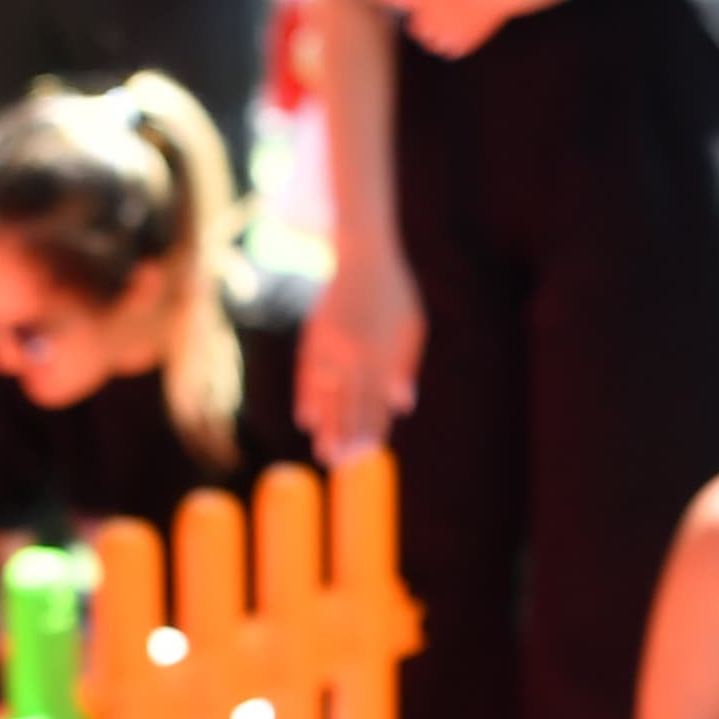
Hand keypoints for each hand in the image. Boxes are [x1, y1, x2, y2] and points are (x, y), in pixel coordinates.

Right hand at [298, 245, 421, 461]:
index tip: (369, 453)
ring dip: (325, 425)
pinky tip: (306, 418)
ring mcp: (332, 344)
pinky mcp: (315, 335)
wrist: (363, 253)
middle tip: (341, 465)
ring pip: (327, 392)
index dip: (374, 427)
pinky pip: (308, 372)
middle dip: (346, 436)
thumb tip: (403, 405)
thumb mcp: (412, 326)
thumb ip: (406, 366)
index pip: (378, 399)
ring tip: (323, 452)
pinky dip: (306, 395)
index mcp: (383, 352)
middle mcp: (357, 352)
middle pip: (350, 402)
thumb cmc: (394, 292)